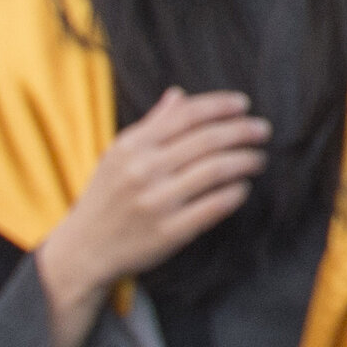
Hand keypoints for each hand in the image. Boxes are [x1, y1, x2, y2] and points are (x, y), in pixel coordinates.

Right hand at [32, 88, 266, 346]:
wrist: (82, 251)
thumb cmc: (107, 196)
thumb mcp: (118, 156)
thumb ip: (152, 125)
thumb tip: (179, 94)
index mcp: (130, 148)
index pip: (186, 116)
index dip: (220, 106)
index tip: (243, 104)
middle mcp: (142, 172)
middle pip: (208, 140)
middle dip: (243, 131)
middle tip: (263, 130)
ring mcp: (155, 203)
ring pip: (217, 170)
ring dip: (247, 160)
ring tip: (258, 158)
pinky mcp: (168, 232)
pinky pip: (215, 205)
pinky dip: (236, 192)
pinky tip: (242, 187)